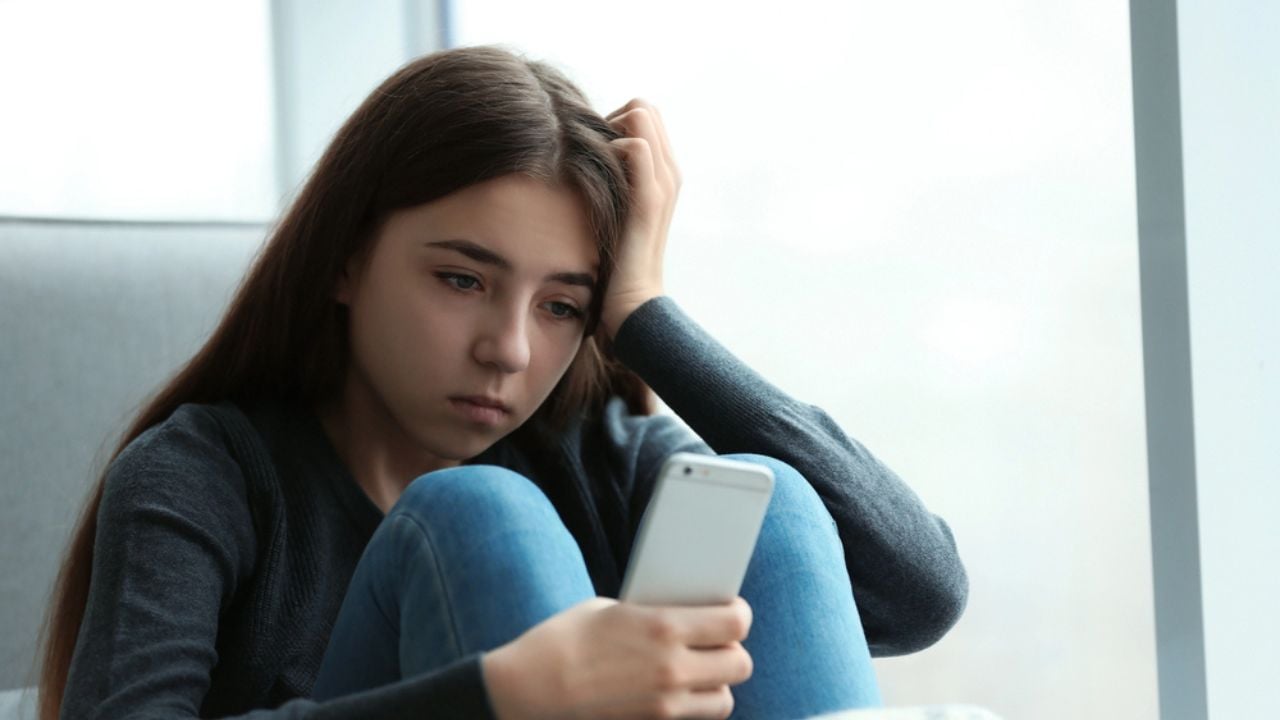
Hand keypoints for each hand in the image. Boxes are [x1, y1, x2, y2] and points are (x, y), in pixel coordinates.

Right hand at [481, 596, 753, 719]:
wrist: (528, 690)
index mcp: (664, 627)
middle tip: (715, 643)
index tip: (733, 611)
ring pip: (725, 699)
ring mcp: (665, 705)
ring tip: (698, 673)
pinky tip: (677, 694)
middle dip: (731, 651)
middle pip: (740, 664)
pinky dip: (694, 708)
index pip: (735, 621)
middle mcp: (673, 669)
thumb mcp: (612, 610)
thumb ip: (656, 614)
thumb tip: (685, 615)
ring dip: (716, 685)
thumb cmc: (564, 641)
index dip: (739, 614)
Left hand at [600, 98, 681, 339]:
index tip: (589, 152)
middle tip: (588, 156)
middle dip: (611, 118)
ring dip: (609, 130)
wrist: (632, 305)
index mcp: (663, 175)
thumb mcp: (611, 214)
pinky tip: (594, 175)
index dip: (613, 120)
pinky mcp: (649, 200)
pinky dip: (611, 148)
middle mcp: (669, 173)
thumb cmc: (614, 263)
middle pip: (644, 107)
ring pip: (642, 115)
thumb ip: (607, 184)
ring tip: (591, 165)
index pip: (644, 114)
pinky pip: (636, 147)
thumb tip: (576, 157)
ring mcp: (663, 184)